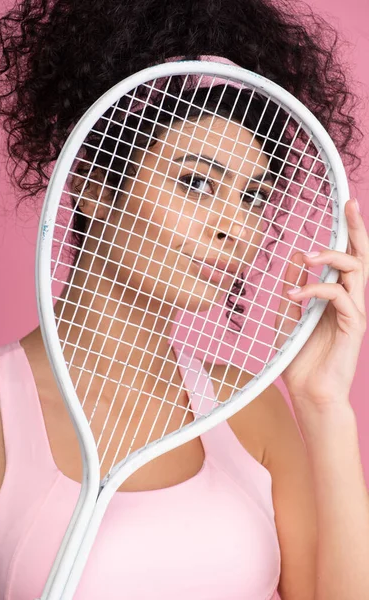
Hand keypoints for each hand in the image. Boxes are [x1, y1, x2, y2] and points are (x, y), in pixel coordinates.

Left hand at [275, 199, 368, 409]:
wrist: (309, 391)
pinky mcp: (354, 325)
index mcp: (337, 296)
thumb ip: (294, 286)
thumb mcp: (289, 315)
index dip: (350, 232)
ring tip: (307, 257)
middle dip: (358, 228)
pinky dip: (315, 289)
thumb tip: (297, 257)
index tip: (347, 206)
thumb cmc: (300, 357)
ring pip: (356, 269)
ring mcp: (354, 311)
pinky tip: (294, 294)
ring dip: (331, 257)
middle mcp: (350, 300)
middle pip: (362, 257)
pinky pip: (339, 295)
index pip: (348, 258)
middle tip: (350, 204)